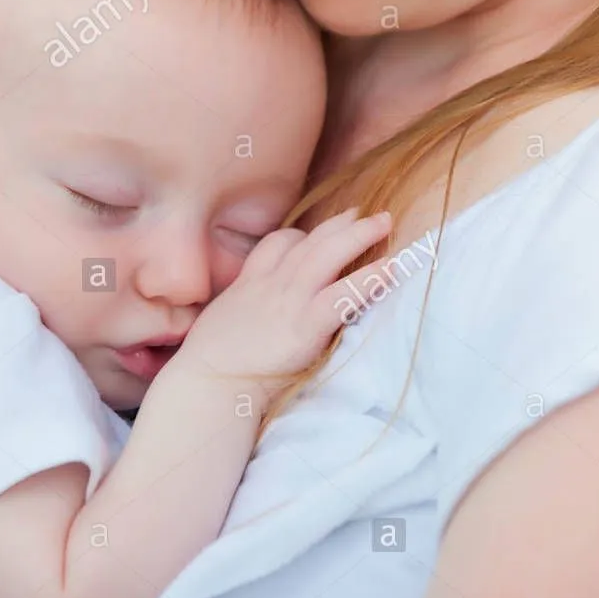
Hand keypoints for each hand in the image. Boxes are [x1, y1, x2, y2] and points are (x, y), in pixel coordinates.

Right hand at [174, 208, 391, 407]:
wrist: (206, 384)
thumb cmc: (206, 366)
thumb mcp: (218, 323)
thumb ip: (238, 312)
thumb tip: (247, 320)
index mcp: (248, 284)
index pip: (276, 245)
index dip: (300, 237)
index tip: (316, 234)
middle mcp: (270, 284)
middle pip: (308, 242)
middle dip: (338, 225)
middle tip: (362, 214)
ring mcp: (289, 301)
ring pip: (328, 255)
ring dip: (359, 235)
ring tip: (384, 222)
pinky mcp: (306, 325)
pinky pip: (344, 294)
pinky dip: (370, 278)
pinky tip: (391, 269)